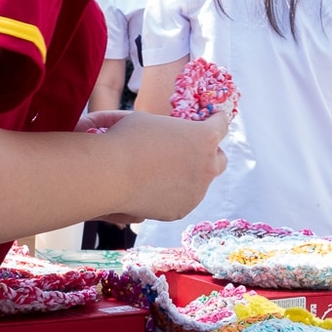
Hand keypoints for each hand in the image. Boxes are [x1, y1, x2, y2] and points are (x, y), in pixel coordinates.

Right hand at [96, 104, 231, 222]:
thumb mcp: (150, 121)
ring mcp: (197, 192)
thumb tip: (170, 134)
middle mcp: (207, 166)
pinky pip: (182, 199)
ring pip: (200, 183)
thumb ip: (170, 129)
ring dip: (189, 176)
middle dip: (209, 155)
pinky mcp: (181, 210)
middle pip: (220, 159)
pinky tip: (153, 187)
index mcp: (204, 138)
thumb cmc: (126, 140)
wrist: (109, 174)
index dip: (216, 121)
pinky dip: (174, 194)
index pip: (222, 126)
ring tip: (164, 171)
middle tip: (193, 151)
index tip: (214, 121)